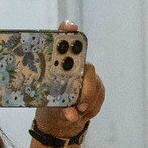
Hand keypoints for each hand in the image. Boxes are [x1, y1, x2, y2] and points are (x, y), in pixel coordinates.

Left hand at [32, 20, 103, 140]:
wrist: (61, 119)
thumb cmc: (50, 106)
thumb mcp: (49, 107)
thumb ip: (60, 110)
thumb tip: (71, 114)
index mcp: (58, 64)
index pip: (64, 40)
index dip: (68, 30)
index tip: (70, 27)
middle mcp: (76, 65)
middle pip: (87, 66)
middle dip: (84, 86)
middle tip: (79, 104)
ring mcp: (88, 75)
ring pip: (95, 85)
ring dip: (87, 102)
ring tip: (78, 112)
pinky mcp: (98, 86)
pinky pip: (99, 96)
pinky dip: (91, 108)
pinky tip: (82, 113)